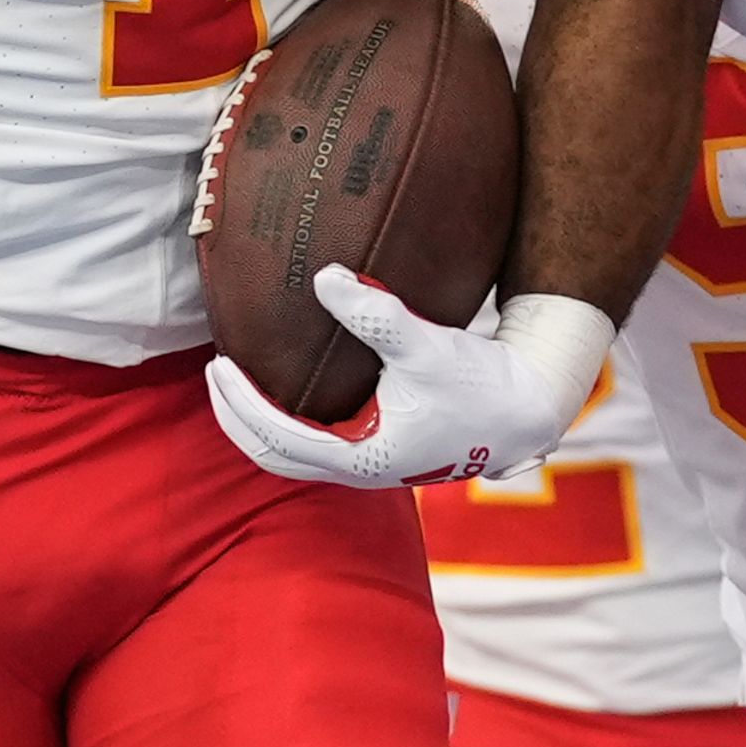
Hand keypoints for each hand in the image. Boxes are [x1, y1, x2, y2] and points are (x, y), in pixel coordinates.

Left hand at [209, 277, 612, 487]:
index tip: (219, 363)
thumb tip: (323, 275)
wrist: (528, 410)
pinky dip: (292, 421)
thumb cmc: (481, 383)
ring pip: (295, 454)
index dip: (240, 402)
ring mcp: (370, 465)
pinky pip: (318, 443)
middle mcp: (360, 471)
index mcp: (360, 460)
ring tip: (242, 378)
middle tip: (216, 371)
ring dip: (262, 422)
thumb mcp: (426, 345)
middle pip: (274, 457)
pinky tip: (293, 386)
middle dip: (238, 417)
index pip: (275, 438)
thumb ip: (375, 314)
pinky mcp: (383, 451)